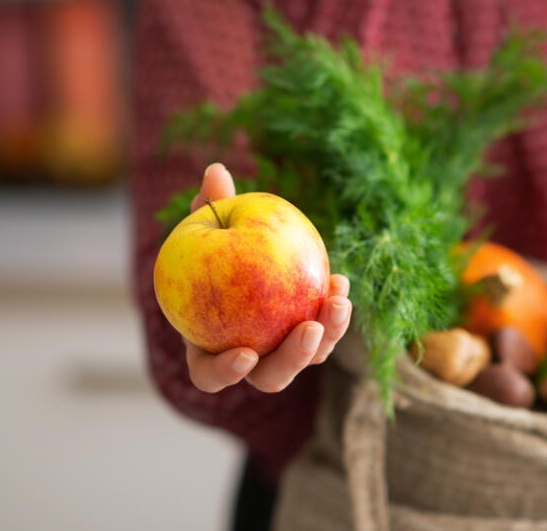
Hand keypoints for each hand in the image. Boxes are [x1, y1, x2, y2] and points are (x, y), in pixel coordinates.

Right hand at [183, 163, 352, 392]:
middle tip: (309, 328)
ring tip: (338, 300)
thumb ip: (208, 208)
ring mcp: (283, 351)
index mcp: (209, 349)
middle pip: (271, 377)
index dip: (226, 372)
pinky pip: (325, 328)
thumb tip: (216, 170)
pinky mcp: (311, 336)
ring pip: (309, 358)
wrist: (240, 258)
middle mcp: (249, 359)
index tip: (246, 354)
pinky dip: (333, 308)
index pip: (211, 376)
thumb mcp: (204, 227)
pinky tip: (341, 281)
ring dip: (328, 333)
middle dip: (294, 358)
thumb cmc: (209, 246)